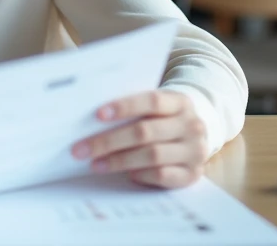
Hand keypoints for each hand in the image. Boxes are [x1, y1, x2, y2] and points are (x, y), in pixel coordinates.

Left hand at [70, 90, 207, 188]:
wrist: (193, 138)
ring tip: (95, 164)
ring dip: (119, 161)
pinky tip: (126, 174)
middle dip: (109, 141)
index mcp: (180, 102)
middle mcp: (192, 125)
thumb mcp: (154, 108)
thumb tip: (90, 120)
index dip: (124, 106)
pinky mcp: (193, 174)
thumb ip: (132, 109)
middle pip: (145, 132)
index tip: (98, 115)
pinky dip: (141, 174)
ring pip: (152, 155)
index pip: (152, 101)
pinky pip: (162, 175)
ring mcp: (195, 151)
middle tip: (81, 149)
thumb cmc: (162, 119)